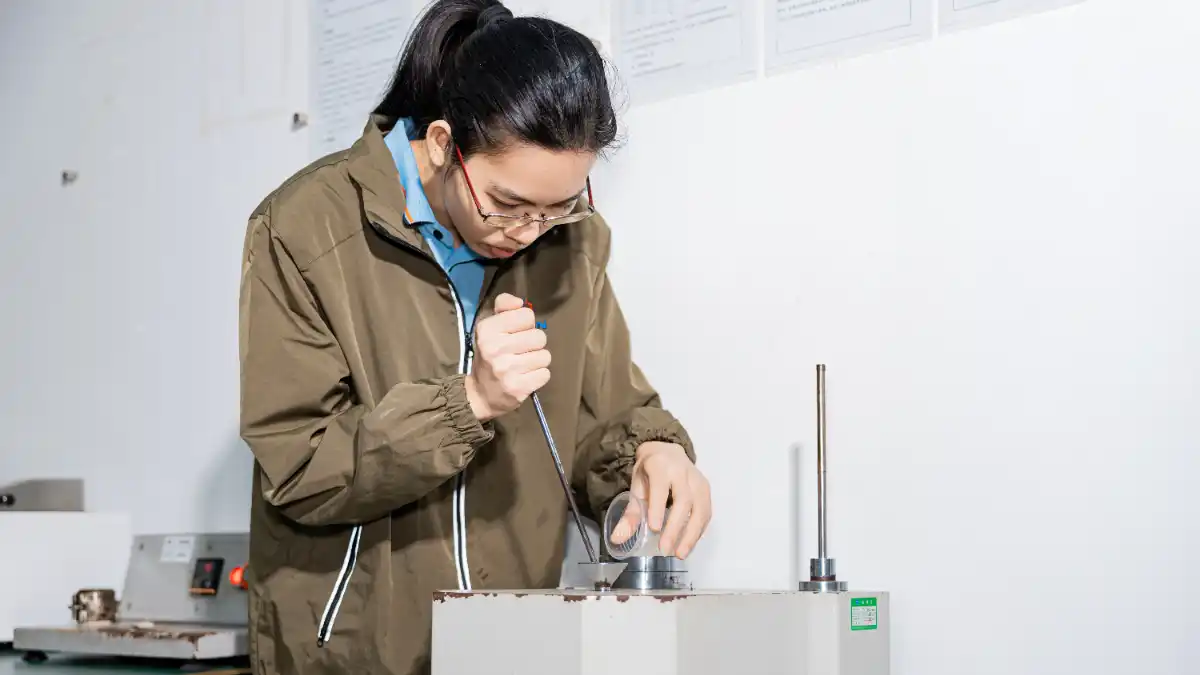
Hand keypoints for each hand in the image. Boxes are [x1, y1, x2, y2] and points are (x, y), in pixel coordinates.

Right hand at [464, 293, 550, 421]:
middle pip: (539, 336)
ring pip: (545, 356)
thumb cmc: (489, 356)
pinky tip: (525, 377)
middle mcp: (495, 348)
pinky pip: (545, 374)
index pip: (526, 315)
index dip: (525, 324)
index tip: (516, 333)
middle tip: (520, 352)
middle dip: (534, 344)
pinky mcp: (518, 388)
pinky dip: (538, 376)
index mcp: (487, 330)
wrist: (480, 394)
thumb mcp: (489, 327)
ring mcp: (507, 370)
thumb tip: (520, 302)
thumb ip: (504, 307)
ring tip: (523, 365)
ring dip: (537, 361)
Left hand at [611, 442, 710, 558]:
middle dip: (675, 528)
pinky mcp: (706, 489)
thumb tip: (618, 538)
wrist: (667, 450)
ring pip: (700, 509)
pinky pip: (706, 512)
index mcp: (660, 466)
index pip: (660, 488)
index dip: (658, 508)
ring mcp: (697, 480)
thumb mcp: (636, 486)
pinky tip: (689, 544)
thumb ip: (630, 512)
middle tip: (665, 550)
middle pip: (683, 501)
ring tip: (680, 554)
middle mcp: (683, 471)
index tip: (654, 529)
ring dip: (691, 534)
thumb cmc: (649, 471)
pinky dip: (699, 531)